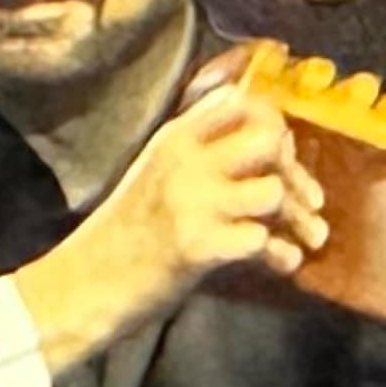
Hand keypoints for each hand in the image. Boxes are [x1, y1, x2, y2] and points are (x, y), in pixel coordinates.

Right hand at [13, 77, 326, 371]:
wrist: (83, 287)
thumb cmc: (124, 235)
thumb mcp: (156, 174)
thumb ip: (200, 153)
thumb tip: (271, 142)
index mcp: (174, 138)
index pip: (240, 99)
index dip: (272, 121)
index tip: (281, 150)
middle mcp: (185, 162)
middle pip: (269, 136)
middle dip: (294, 167)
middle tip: (302, 197)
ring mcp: (192, 203)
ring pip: (272, 190)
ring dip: (294, 217)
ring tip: (299, 237)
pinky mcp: (199, 246)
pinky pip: (263, 241)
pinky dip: (281, 255)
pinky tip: (281, 264)